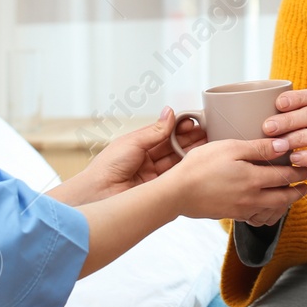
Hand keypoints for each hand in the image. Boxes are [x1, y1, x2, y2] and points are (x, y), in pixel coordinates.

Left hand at [75, 108, 208, 201]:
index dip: (179, 129)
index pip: (164, 135)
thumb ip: (155, 131)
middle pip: (173, 148)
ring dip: (192, 152)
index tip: (193, 122)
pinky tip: (199, 160)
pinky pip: (176, 177)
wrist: (99, 194)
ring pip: (177, 162)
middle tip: (207, 131)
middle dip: (190, 139)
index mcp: (138, 147)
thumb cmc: (107, 167)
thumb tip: (170, 113)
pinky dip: (187, 168)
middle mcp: (147, 162)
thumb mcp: (133, 142)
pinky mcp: (159, 190)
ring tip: (207, 142)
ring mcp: (154, 177)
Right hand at [166, 138, 306, 224]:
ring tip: (290, 196)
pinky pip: (258, 217)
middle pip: (284, 197)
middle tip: (306, 185)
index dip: (300, 172)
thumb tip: (284, 145)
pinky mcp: (232, 215)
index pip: (286, 176)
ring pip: (273, 210)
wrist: (177, 193)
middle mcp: (252, 198)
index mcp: (254, 179)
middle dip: (298, 191)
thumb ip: (258, 147)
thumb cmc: (200, 166)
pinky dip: (268, 213)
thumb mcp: (230, 148)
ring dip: (285, 203)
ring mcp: (243, 209)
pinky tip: (266, 206)